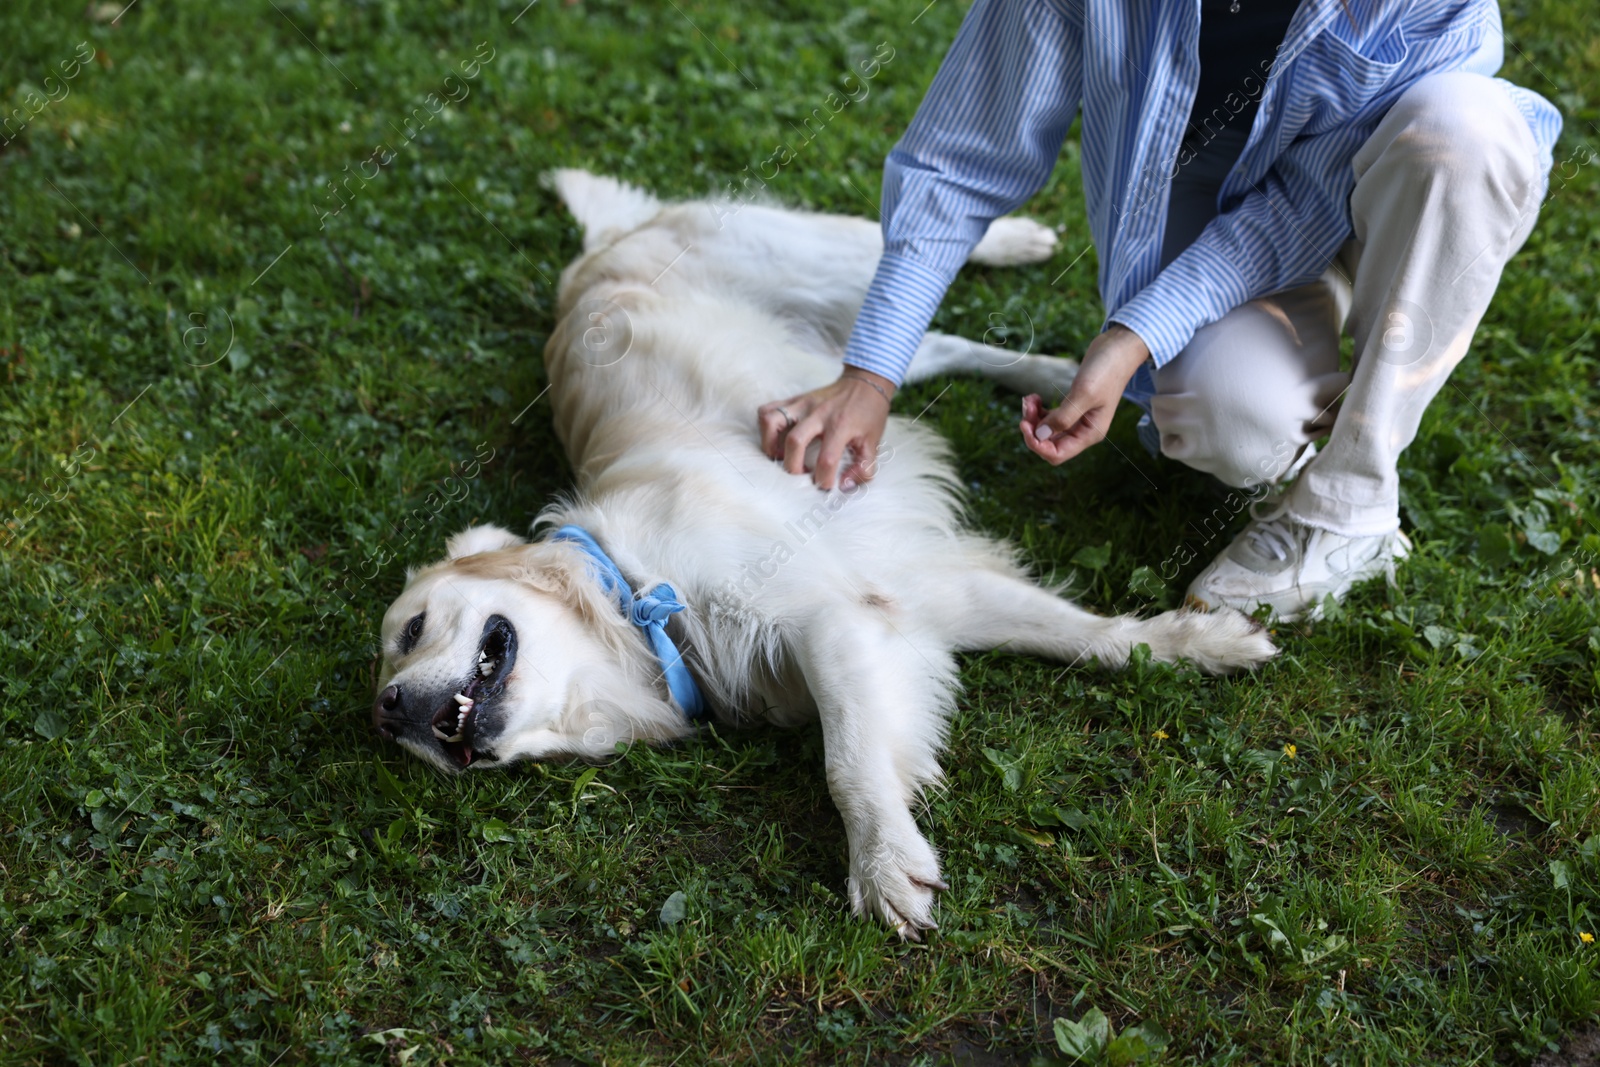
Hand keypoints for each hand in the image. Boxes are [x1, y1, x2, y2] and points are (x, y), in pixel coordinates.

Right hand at [758, 368, 894, 489]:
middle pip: (794, 442)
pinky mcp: (793, 399)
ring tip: (779, 456)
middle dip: (792, 467)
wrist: (865, 384)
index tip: (825, 485)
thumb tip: (845, 486)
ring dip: (770, 444)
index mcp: (841, 425)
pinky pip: (768, 410)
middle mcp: (818, 413)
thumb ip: (864, 468)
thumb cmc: (869, 415)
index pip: (827, 459)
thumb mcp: (874, 443)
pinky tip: (776, 439)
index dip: (824, 480)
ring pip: (771, 421)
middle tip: (799, 475)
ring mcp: (802, 404)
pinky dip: (766, 427)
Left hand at [1018, 324, 1149, 464]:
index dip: (1037, 444)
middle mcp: (1083, 431)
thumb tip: (1040, 435)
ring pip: (1046, 431)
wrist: (1117, 348)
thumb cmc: (1106, 370)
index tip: (1024, 424)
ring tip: (1029, 399)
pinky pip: (1049, 418)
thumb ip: (1063, 417)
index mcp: (1089, 434)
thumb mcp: (1084, 394)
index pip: (1057, 454)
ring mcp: (1077, 420)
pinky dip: (1038, 410)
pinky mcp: (1071, 407)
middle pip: (1048, 444)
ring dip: (1033, 418)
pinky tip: (1034, 397)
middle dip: (1032, 428)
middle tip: (1026, 405)